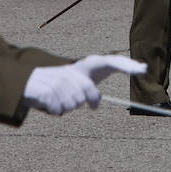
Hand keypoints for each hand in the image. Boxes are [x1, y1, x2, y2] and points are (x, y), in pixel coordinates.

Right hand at [23, 56, 143, 114]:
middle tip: (83, 103)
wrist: (28, 82)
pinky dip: (54, 110)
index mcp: (86, 65)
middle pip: (88, 94)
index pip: (110, 61)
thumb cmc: (60, 83)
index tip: (142, 69)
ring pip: (74, 104)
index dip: (126, 65)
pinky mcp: (46, 90)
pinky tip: (49, 102)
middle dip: (86, 102)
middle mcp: (74, 70)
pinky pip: (58, 109)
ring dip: (67, 106)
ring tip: (59, 98)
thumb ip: (90, 88)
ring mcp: (59, 78)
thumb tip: (99, 99)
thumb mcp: (78, 82)